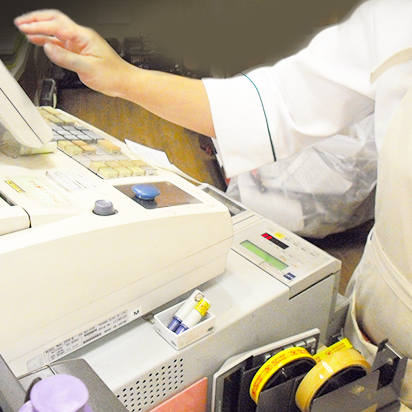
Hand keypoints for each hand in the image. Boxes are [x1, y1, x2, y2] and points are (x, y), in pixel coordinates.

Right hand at [14, 9, 129, 96]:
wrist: (124, 82)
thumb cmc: (112, 75)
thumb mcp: (88, 68)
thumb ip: (66, 58)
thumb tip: (48, 48)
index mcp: (84, 37)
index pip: (57, 25)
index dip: (39, 25)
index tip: (25, 28)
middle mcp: (81, 37)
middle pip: (55, 21)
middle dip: (37, 20)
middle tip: (20, 23)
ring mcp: (80, 44)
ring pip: (56, 32)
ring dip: (41, 30)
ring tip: (25, 30)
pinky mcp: (79, 52)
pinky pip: (61, 43)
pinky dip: (49, 41)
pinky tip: (40, 42)